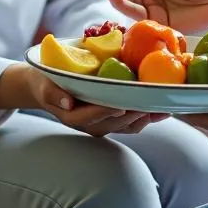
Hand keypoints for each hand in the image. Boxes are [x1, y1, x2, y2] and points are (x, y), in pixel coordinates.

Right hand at [0, 64, 166, 136]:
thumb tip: (66, 102)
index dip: (110, 112)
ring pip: (127, 124)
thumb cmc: (45, 82)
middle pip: (116, 122)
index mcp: (74, 117)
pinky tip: (162, 106)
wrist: (46, 85)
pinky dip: (146, 114)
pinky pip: (131, 119)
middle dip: (135, 114)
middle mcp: (91, 124)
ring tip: (164, 107)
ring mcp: (102, 122)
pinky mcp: (111, 117)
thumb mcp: (44, 85)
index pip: (94, 117)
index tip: (124, 105)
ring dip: (146, 117)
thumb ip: (53, 94)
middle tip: (152, 103)